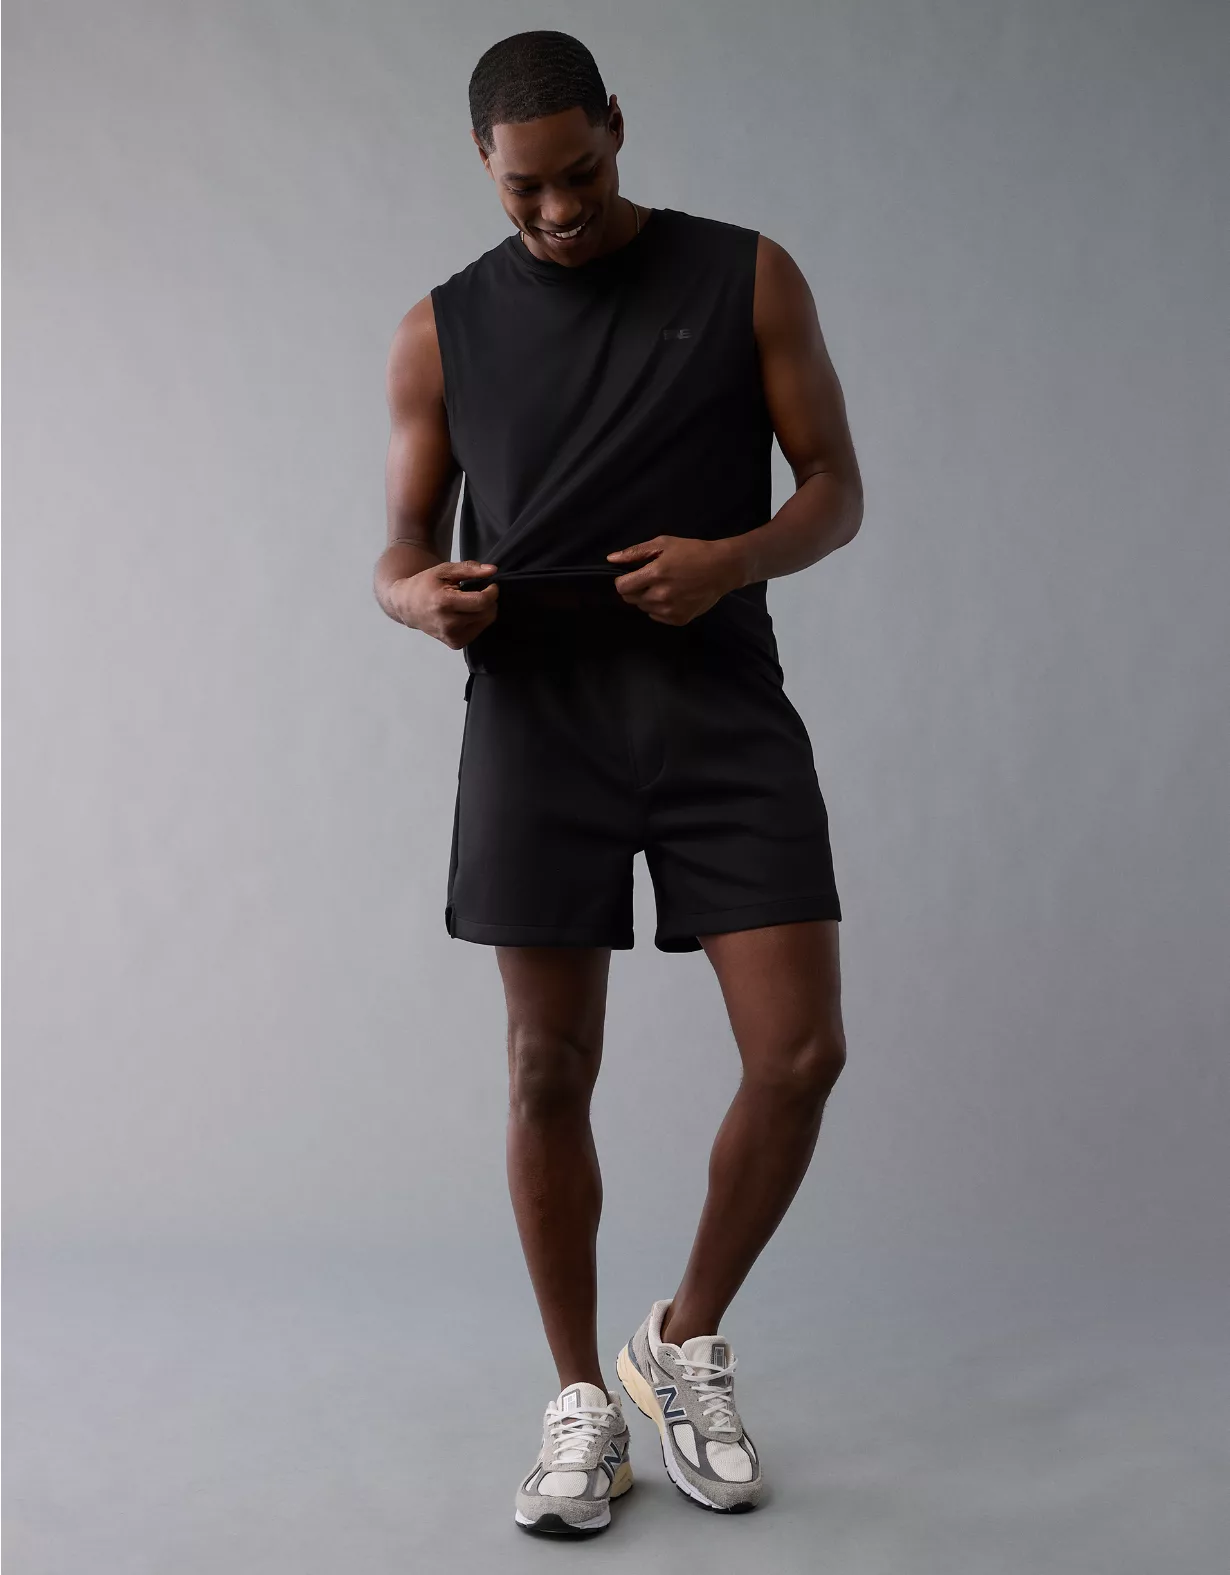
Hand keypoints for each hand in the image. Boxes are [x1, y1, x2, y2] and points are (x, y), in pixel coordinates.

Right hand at [391, 560, 498, 648]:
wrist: (408, 607)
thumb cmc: (426, 585)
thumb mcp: (445, 570)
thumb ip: (469, 569)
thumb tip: (492, 570)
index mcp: (444, 603)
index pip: (481, 602)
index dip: (492, 592)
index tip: (492, 585)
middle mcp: (448, 624)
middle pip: (486, 613)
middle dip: (489, 600)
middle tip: (479, 592)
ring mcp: (452, 637)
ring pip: (486, 622)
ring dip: (484, 610)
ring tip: (469, 602)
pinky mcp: (455, 644)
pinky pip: (479, 630)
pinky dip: (478, 620)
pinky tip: (466, 613)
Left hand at [605, 536, 742, 624]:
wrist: (722, 568)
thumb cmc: (693, 552)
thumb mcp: (664, 543)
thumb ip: (635, 553)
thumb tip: (611, 559)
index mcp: (654, 575)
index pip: (622, 587)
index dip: (622, 580)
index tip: (631, 575)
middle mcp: (660, 596)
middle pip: (631, 599)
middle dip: (635, 589)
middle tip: (651, 579)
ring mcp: (670, 610)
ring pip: (644, 608)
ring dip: (648, 598)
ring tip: (665, 586)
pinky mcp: (679, 620)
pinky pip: (657, 616)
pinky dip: (660, 608)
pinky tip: (674, 596)